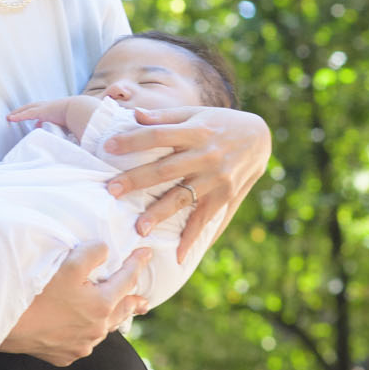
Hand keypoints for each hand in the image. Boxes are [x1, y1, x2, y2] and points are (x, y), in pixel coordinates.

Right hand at [0, 243, 150, 365]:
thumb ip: (93, 253)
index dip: (138, 263)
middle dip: (134, 301)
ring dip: (112, 319)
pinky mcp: (64, 356)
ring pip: (104, 329)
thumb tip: (106, 251)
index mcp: (102, 305)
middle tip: (144, 301)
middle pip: (122, 311)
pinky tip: (87, 331)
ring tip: (120, 315)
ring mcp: (81, 346)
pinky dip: (90, 333)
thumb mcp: (67, 264)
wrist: (3, 325)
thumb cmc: (36, 292)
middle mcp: (96, 329)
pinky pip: (84, 343)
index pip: (128, 279)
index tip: (147, 253)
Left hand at [6, 95, 97, 138]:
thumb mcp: (78, 131)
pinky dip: (19, 116)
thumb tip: (81, 154)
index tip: (38, 126)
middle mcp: (52, 109)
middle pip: (36, 109)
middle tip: (18, 117)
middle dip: (26, 112)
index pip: (48, 116)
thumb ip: (76, 139)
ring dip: (19, 113)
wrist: (83, 111)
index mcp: (60, 113)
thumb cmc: (84, 121)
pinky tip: (10, 118)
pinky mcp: (42, 111)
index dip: (41, 120)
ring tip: (10, 117)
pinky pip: (27, 114)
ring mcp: (46, 108)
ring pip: (29, 109)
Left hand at [101, 106, 270, 262]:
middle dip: (138, 180)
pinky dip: (192, 237)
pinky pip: (205, 218)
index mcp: (196, 131)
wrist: (260, 138)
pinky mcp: (225, 195)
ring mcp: (217, 177)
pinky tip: (178, 255)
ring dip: (161, 213)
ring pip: (183, 197)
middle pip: (166, 169)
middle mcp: (206, 155)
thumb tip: (134, 115)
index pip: (159, 135)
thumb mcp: (196, 113)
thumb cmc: (220, 123)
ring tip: (139, 228)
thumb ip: (165, 117)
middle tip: (112, 191)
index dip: (134, 140)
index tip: (108, 147)